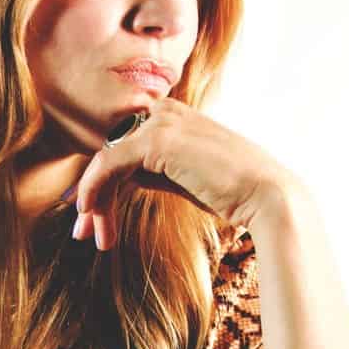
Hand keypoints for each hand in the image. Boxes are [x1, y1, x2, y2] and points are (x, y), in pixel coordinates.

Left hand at [66, 98, 295, 250]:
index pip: (123, 145)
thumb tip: (117, 181)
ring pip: (106, 162)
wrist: (266, 197)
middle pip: (110, 153)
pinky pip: (108, 164)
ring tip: (90, 237)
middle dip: (93, 195)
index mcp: (174, 115)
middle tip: (82, 231)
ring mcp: (160, 123)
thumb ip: (151, 171)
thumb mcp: (181, 178)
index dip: (102, 181)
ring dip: (95, 203)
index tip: (91, 215)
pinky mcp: (155, 141)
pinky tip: (89, 214)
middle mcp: (165, 112)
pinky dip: (94, 190)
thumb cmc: (230, 193)